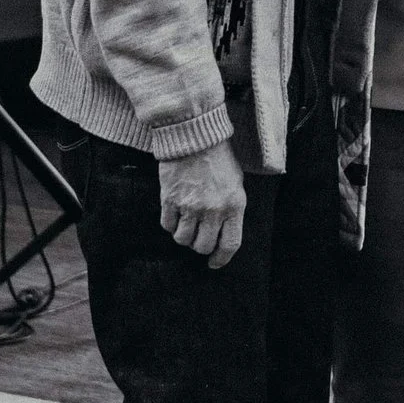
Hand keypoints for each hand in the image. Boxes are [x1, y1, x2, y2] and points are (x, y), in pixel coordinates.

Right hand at [158, 141, 247, 267]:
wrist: (195, 138)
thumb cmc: (219, 160)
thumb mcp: (236, 184)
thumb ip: (231, 209)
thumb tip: (223, 233)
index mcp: (234, 205)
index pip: (230, 244)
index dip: (222, 258)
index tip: (214, 263)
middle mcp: (213, 209)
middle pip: (203, 246)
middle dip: (200, 246)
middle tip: (198, 237)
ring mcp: (190, 206)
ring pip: (183, 239)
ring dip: (184, 235)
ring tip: (186, 223)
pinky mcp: (170, 200)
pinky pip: (167, 226)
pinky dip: (170, 224)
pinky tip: (175, 213)